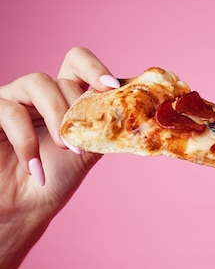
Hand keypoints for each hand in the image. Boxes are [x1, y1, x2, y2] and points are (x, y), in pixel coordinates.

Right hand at [0, 47, 118, 268]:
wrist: (23, 207)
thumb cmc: (55, 177)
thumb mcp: (90, 149)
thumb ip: (109, 126)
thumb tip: (147, 117)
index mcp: (65, 95)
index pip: (77, 61)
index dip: (94, 68)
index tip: (111, 87)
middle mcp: (39, 92)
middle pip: (62, 76)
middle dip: (77, 109)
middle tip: (81, 143)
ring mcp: (12, 98)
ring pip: (38, 82)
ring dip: (57, 117)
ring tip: (67, 150)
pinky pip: (10, 111)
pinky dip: (28, 141)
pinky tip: (36, 168)